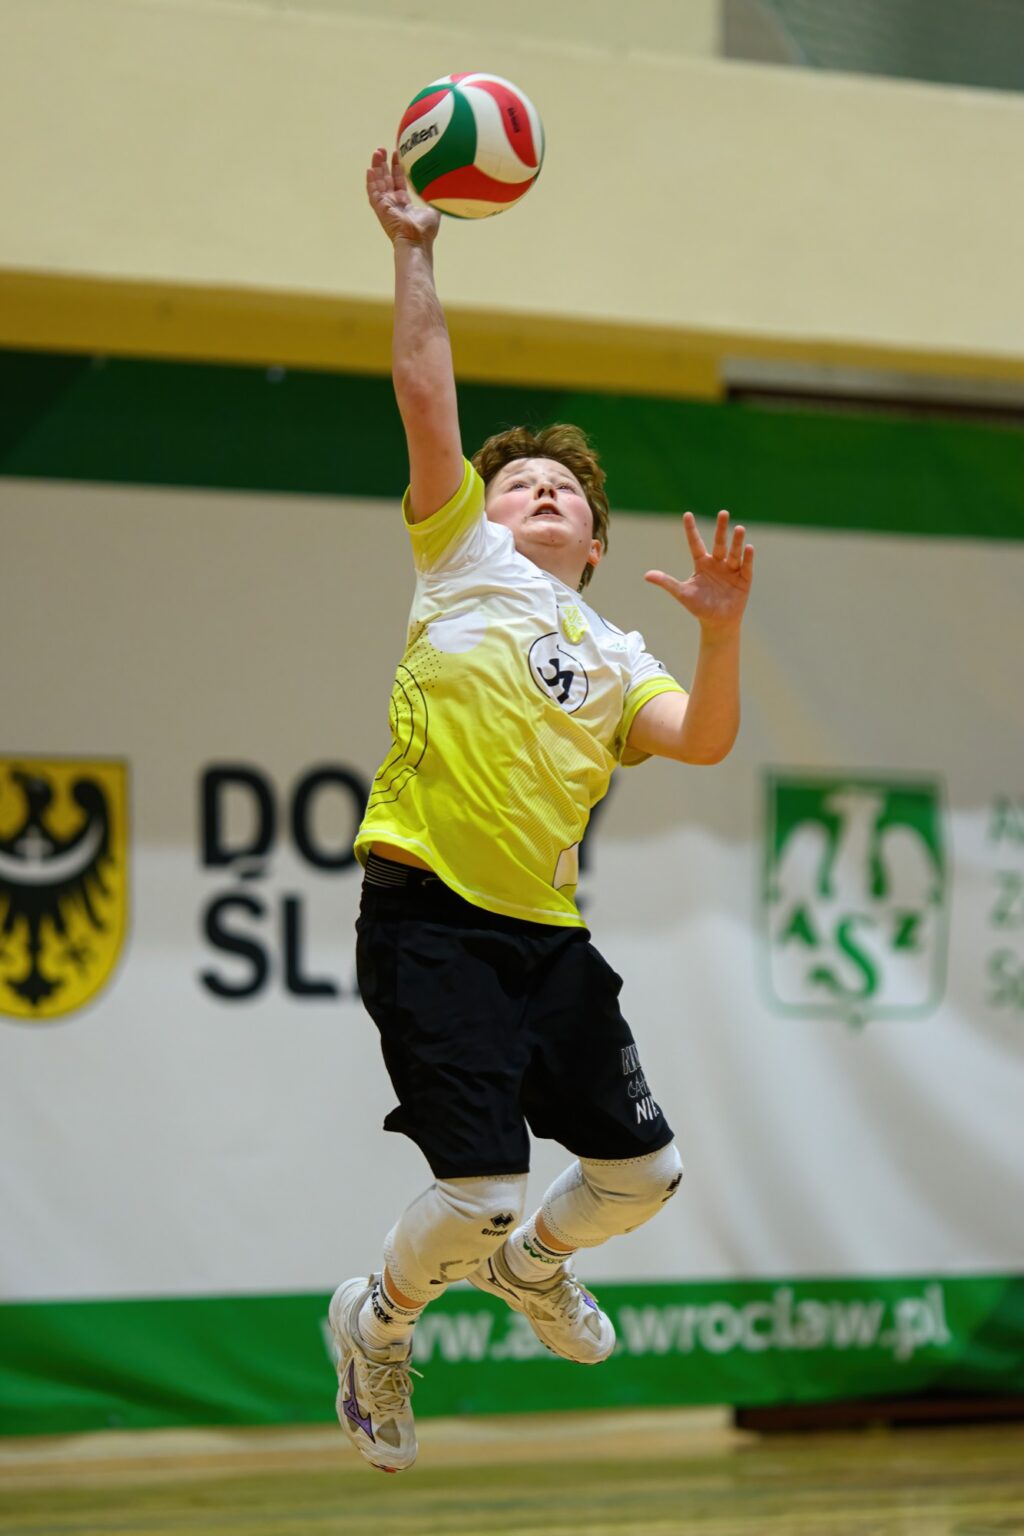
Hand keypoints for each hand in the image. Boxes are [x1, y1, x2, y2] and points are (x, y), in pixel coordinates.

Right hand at [366, 146, 440, 245]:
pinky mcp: (380, 209)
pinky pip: (373, 192)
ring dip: (376, 167)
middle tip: (383, 149)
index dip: (396, 167)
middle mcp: (393, 203)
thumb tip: (447, 184)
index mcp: (404, 203)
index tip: (397, 153)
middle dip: (384, 163)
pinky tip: (370, 169)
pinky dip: (371, 181)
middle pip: (386, 179)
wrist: (417, 241)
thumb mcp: (434, 208)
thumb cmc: (426, 230)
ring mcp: (385, 205)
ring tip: (377, 152)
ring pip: (378, 182)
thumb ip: (436, 196)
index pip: (398, 181)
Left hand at [645, 511, 753, 637]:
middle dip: (721, 529)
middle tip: (723, 513)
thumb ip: (666, 582)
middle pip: (719, 543)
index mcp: (702, 563)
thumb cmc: (699, 607)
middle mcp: (718, 563)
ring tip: (739, 528)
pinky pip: (746, 567)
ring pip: (734, 553)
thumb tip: (646, 575)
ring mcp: (731, 570)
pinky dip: (748, 558)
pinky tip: (748, 548)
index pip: (696, 543)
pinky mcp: (744, 579)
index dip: (691, 530)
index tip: (687, 515)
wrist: (717, 622)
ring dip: (737, 541)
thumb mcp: (682, 593)